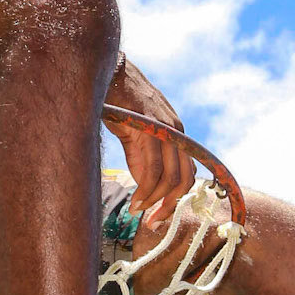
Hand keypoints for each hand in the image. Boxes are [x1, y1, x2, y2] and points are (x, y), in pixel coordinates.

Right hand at [106, 59, 195, 218]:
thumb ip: (143, 158)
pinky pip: (153, 168)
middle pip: (184, 180)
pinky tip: (135, 200)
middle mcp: (177, 131)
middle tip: (152, 223)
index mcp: (176, 133)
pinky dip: (145, 190)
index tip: (159, 216)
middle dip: (170, 206)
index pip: (187, 173)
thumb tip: (145, 187)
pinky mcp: (149, 128)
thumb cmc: (118, 102)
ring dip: (155, 201)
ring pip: (170, 177)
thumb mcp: (135, 134)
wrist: (108, 72)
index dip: (177, 199)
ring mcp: (165, 129)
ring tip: (139, 211)